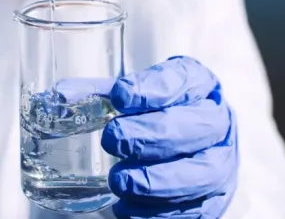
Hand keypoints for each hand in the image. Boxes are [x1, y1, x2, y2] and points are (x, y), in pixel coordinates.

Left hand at [102, 56, 237, 218]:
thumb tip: (62, 95)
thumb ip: (98, 94)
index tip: (120, 95)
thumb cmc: (158, 113)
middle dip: (150, 136)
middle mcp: (218, 121)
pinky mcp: (215, 200)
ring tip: (118, 180)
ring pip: (203, 173)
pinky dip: (159, 213)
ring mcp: (222, 162)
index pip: (183, 80)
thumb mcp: (132, 95)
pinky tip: (128, 208)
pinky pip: (196, 211)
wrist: (192, 142)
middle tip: (112, 139)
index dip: (152, 89)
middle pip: (196, 127)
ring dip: (156, 180)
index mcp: (199, 85)